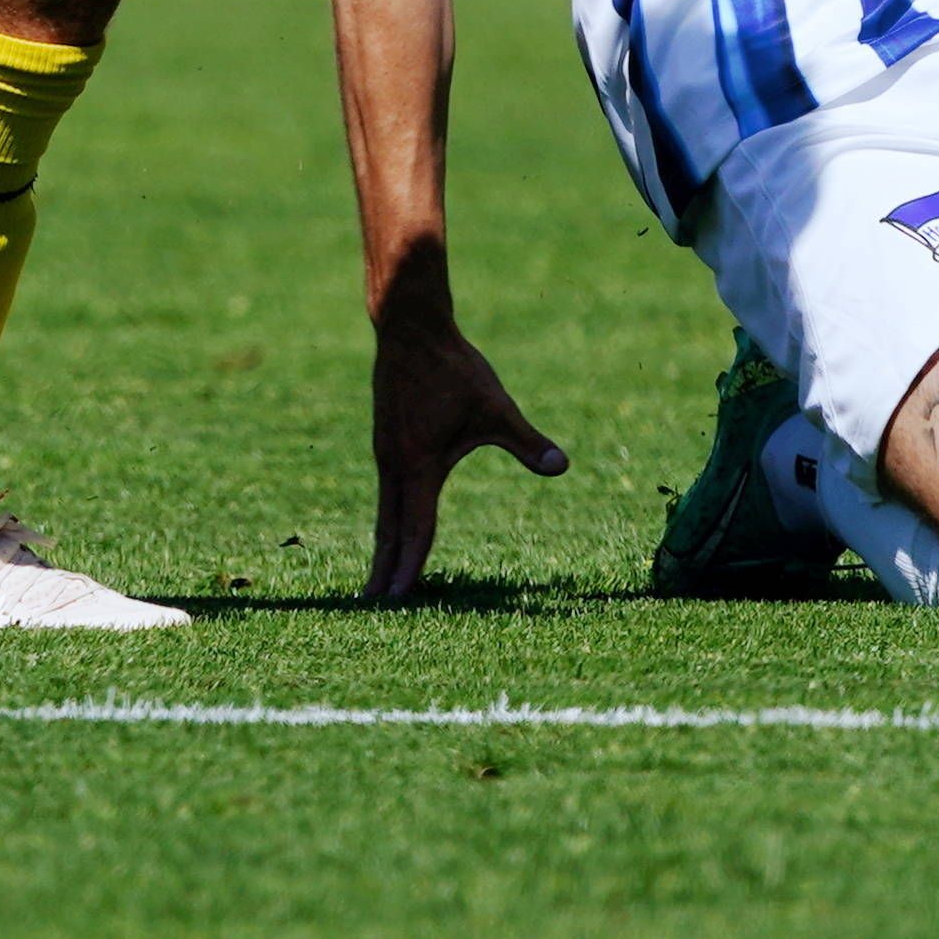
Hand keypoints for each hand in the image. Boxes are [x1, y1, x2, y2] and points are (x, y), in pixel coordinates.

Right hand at [362, 313, 568, 604]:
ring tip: (377, 580)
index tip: (399, 598)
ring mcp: (386, 454)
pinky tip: (390, 527)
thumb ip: (526, 442)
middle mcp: (395, 466)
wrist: (411, 331)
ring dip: (382, 548)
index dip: (412, 565)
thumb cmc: (455, 370)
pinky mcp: (385, 442)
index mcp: (418, 465)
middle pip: (390, 530)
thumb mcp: (497, 408)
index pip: (417, 527)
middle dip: (385, 570)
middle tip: (376, 607)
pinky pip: (385, 493)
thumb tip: (563, 467)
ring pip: (384, 513)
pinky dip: (384, 520)